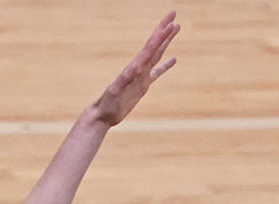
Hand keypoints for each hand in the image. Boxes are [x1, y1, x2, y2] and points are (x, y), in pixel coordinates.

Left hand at [88, 13, 178, 127]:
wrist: (102, 114)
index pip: (150, 47)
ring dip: (166, 41)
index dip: (161, 35)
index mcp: (134, 67)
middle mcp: (139, 68)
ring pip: (157, 54)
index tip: (171, 22)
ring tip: (176, 28)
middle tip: (174, 14)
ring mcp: (141, 76)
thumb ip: (125, 78)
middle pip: (154, 44)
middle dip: (164, 30)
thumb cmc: (107, 103)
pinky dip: (165, 65)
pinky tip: (173, 59)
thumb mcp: (116, 90)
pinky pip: (157, 72)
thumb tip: (137, 67)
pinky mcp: (142, 85)